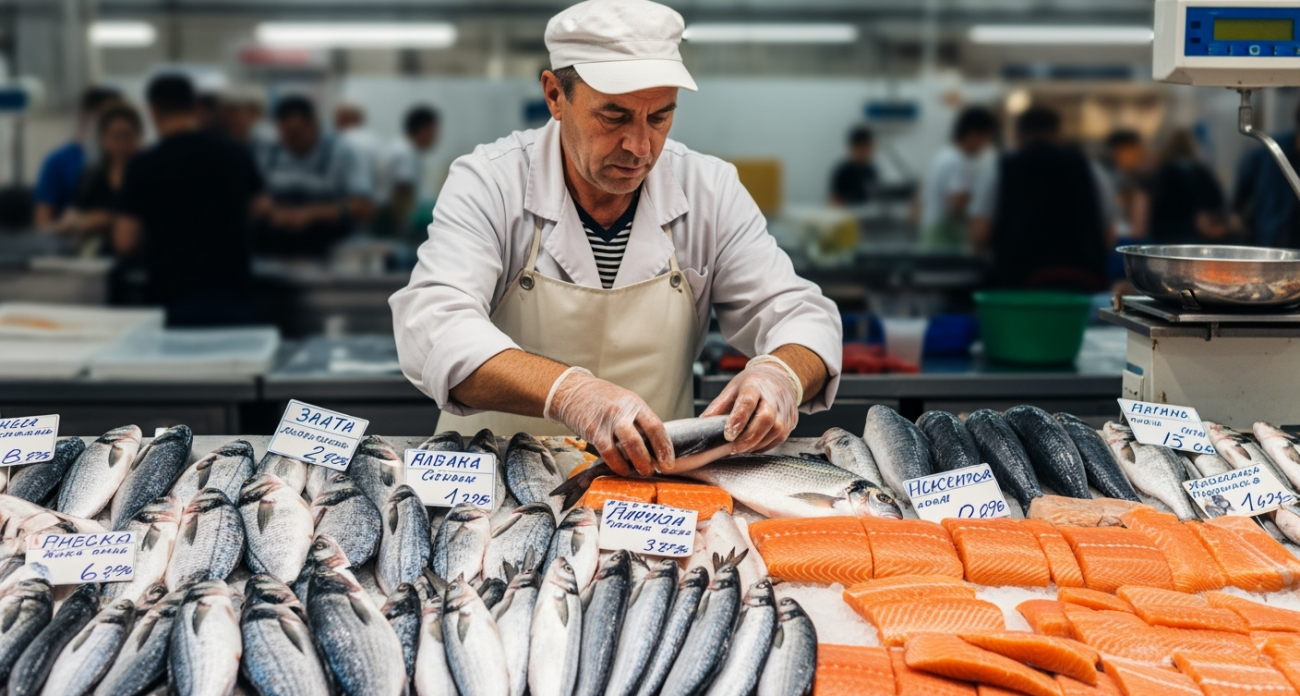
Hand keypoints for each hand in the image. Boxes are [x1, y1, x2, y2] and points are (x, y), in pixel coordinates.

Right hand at [545, 368, 672, 476]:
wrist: (573, 390)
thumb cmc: (603, 399)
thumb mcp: (625, 403)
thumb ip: (638, 421)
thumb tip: (654, 447)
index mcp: (635, 404)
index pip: (655, 426)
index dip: (664, 447)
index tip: (668, 463)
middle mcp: (623, 411)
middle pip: (642, 439)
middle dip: (650, 460)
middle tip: (654, 471)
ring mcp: (607, 421)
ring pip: (627, 447)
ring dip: (636, 464)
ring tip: (640, 472)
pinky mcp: (593, 431)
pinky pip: (608, 453)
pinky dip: (618, 465)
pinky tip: (622, 469)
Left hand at [701, 355, 801, 453]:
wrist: (779, 376)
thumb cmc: (753, 384)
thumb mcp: (733, 388)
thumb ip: (718, 405)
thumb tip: (704, 423)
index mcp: (754, 385)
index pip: (748, 401)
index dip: (738, 419)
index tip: (728, 434)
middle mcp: (773, 396)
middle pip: (766, 418)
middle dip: (749, 437)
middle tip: (734, 447)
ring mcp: (785, 409)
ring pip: (776, 431)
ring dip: (757, 444)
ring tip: (742, 447)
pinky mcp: (791, 420)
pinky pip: (780, 438)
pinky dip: (765, 445)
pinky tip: (754, 445)